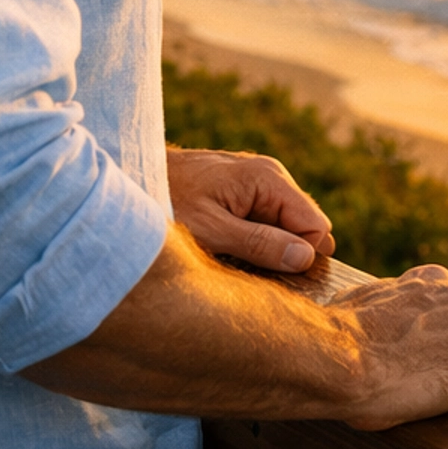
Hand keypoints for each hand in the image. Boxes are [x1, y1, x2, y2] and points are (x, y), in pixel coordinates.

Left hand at [166, 146, 335, 274]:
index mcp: (268, 178)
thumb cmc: (165, 201)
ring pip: (283, 228)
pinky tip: (222, 245)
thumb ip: (260, 244)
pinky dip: (249, 240)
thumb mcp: (212, 231)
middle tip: (244, 267)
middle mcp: (269, 174)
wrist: (131, 174)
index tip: (268, 274)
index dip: (300, 257)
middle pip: (302, 228)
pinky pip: (263, 222)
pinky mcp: (241, 191)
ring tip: (227, 254)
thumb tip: (306, 257)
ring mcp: (255, 182)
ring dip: (264, 249)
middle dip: (283, 253)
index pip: (316, 226)